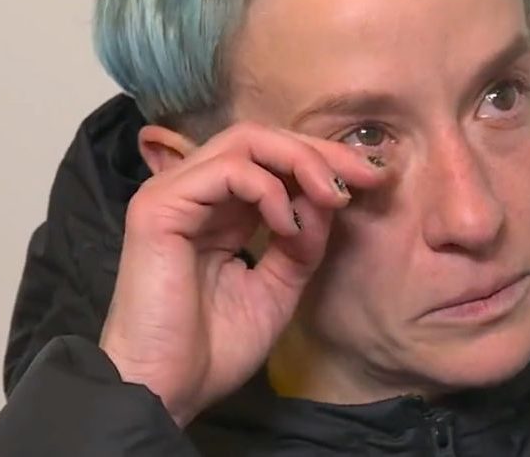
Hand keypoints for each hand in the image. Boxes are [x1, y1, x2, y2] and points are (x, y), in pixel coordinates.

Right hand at [98, 122, 385, 425]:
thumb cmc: (212, 349)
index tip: (372, 179)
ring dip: (300, 162)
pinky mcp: (158, 206)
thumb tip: (330, 199)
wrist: (165, 391)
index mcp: (219, 210)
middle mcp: (194, 192)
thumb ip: (302, 242)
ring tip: (332, 196)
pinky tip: (286, 224)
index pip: (271, 160)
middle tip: (364, 175)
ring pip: (244, 141)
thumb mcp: (278, 288)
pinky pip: (225, 171)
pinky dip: (267, 188)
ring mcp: (172, 194)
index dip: (323, 161)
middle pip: (260, 139)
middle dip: (319, 152)